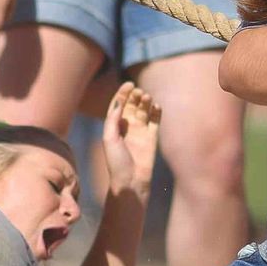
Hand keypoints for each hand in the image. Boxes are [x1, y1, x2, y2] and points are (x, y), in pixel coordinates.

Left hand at [101, 82, 161, 197]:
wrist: (131, 181)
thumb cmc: (116, 162)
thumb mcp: (109, 138)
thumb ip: (113, 119)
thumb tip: (120, 101)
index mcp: (114, 126)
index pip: (119, 104)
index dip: (123, 93)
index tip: (129, 84)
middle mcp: (127, 127)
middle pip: (132, 105)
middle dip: (135, 96)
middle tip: (138, 92)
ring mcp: (140, 132)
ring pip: (144, 111)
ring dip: (145, 102)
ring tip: (147, 97)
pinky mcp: (152, 138)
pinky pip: (155, 121)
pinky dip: (157, 112)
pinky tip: (156, 106)